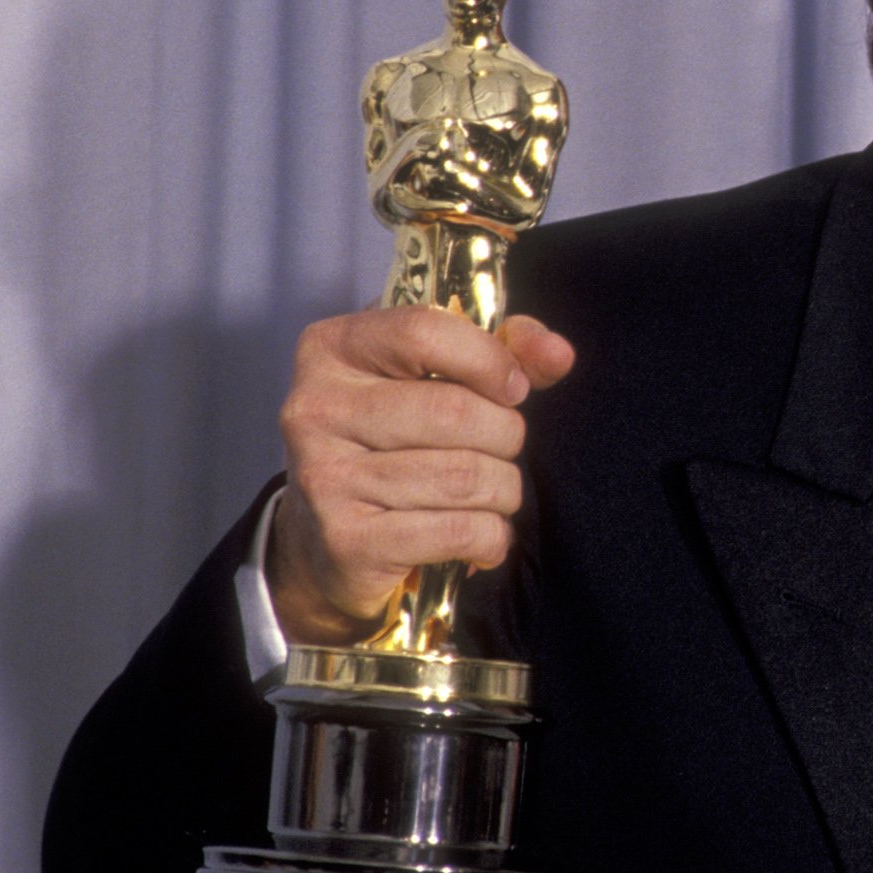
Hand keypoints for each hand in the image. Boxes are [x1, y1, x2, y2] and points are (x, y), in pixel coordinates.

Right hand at [270, 307, 574, 641]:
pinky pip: (457, 531)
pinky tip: (483, 535)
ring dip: (503, 489)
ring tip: (493, 493)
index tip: (513, 388)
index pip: (424, 332)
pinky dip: (491, 536)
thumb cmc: (398, 439)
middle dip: (505, 435)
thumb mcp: (440, 375)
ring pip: (464, 476)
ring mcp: (324, 477)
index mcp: (332, 349)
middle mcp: (315, 409)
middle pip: (454, 411)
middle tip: (500, 450)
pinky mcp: (346, 540)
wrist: (327, 538)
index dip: (489, 360)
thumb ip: (506, 349)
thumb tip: (558, 354)